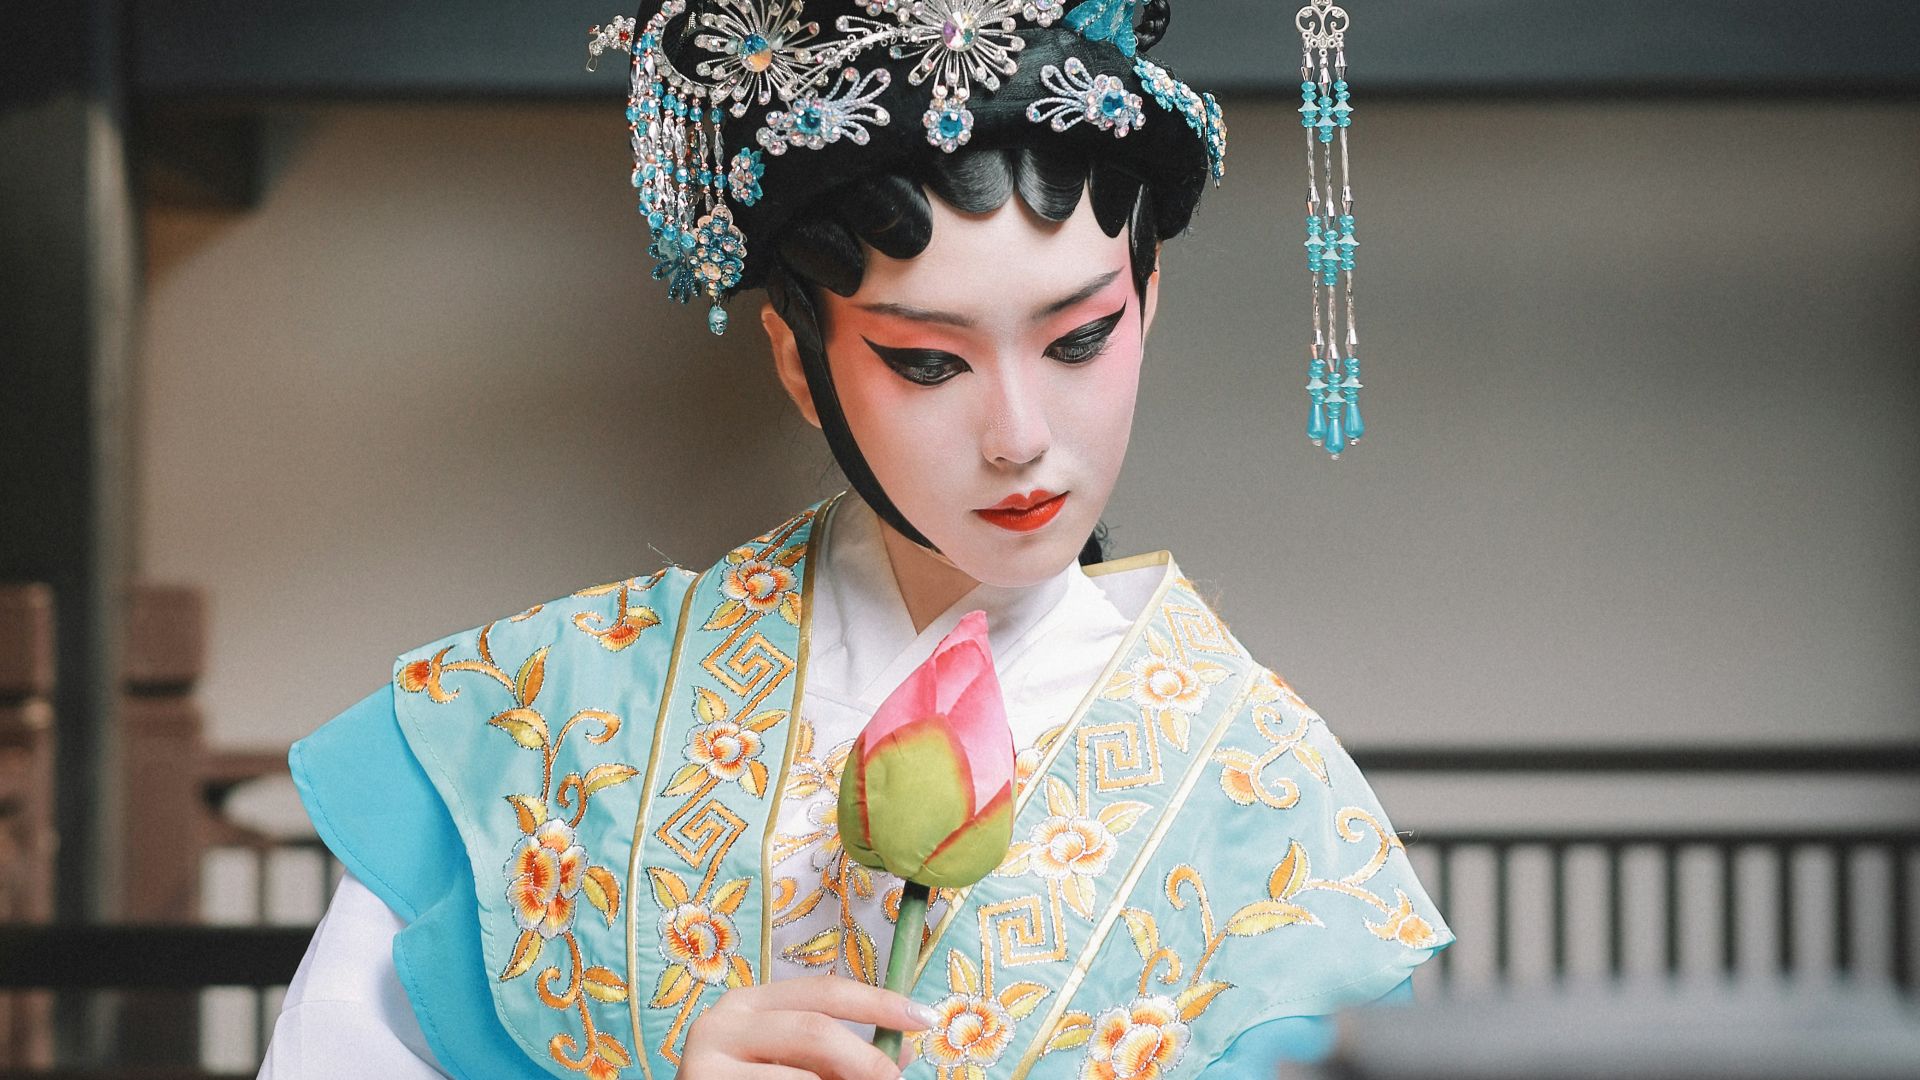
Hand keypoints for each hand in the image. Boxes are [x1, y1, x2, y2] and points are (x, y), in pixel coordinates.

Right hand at [678, 974, 935, 1078]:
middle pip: (816, 1031)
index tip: (923, 1018)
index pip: (823, 990)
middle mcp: (721, 1022)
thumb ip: (839, 1056)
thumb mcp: (790, 1066)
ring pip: (802, 1077)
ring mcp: (706, 1061)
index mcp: (748, 1004)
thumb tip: (902, 1050)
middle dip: (867, 1060)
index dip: (878, 1002)